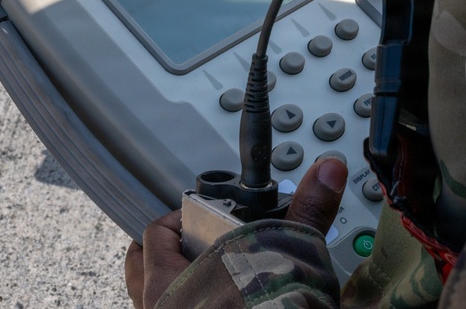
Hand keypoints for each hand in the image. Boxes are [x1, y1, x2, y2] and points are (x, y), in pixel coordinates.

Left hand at [124, 157, 347, 307]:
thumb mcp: (282, 259)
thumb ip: (305, 215)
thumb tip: (327, 170)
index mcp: (166, 284)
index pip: (154, 235)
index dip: (178, 219)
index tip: (203, 215)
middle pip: (139, 269)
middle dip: (165, 253)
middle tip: (196, 244)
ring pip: (151, 301)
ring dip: (175, 286)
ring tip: (208, 277)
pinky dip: (191, 308)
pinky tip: (219, 304)